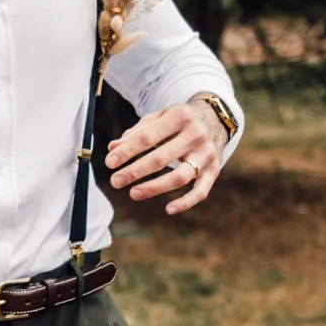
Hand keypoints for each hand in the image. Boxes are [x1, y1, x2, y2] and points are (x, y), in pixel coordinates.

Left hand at [106, 100, 226, 214]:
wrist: (216, 118)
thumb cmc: (178, 121)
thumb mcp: (159, 118)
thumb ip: (136, 133)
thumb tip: (113, 148)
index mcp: (179, 116)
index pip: (148, 137)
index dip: (127, 151)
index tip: (110, 163)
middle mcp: (195, 134)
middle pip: (161, 158)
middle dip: (135, 171)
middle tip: (115, 181)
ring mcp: (206, 153)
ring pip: (180, 176)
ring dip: (154, 187)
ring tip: (133, 193)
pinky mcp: (214, 169)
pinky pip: (201, 191)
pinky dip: (186, 202)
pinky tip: (168, 210)